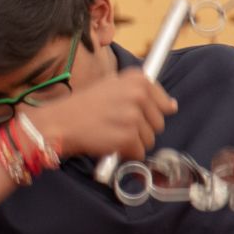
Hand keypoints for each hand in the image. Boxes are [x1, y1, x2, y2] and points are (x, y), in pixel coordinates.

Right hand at [25, 71, 174, 160]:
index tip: (133, 116)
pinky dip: (126, 153)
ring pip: (150, 140)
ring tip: (111, 133)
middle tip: (116, 125)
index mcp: (137, 79)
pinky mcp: (128, 136)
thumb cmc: (84, 106)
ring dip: (132, 142)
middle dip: (140, 129)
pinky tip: (109, 143)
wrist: (61, 122)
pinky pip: (139, 153)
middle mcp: (138, 94)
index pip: (165, 103)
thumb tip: (172, 106)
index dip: (149, 114)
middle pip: (159, 123)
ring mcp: (133, 116)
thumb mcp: (112, 86)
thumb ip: (141, 92)